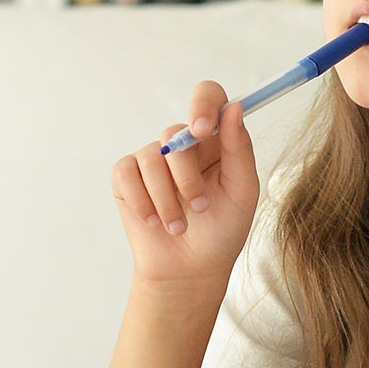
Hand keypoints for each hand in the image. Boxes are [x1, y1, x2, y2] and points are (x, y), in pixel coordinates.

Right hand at [109, 80, 259, 288]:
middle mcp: (181, 145)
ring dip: (167, 200)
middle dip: (187, 177)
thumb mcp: (242, 192)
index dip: (203, 104)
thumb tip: (234, 109)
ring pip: (151, 158)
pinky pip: (126, 173)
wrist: (190, 270)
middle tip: (200, 206)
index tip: (202, 129)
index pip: (208, 97)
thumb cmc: (222, 231)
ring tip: (178, 225)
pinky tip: (154, 221)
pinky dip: (142, 202)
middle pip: (174, 134)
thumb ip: (239, 149)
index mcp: (214, 141)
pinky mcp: (126, 178)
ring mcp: (151, 159)